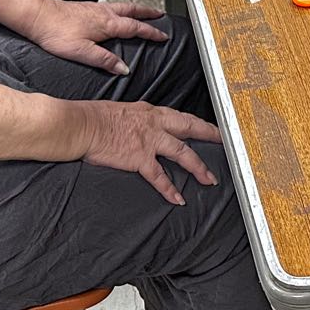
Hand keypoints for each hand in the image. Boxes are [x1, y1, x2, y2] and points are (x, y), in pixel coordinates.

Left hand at [25, 0, 167, 76]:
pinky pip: (112, 6)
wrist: (38, 15)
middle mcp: (104, 12)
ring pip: (123, 6)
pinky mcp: (86, 7)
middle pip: (133, 10)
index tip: (163, 35)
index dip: (151, 32)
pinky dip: (122, 9)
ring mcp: (95, 8)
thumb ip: (105, 60)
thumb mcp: (82, 52)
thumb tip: (124, 68)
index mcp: (107, 24)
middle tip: (160, 15)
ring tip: (144, 11)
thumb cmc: (56, 33)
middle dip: (148, 13)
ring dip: (137, 9)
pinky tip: (116, 13)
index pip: (135, 28)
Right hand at [76, 99, 221, 205]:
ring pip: (183, 153)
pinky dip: (170, 189)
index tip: (211, 128)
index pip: (181, 117)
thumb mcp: (123, 110)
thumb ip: (138, 119)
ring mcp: (149, 140)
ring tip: (209, 179)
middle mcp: (154, 123)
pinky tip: (178, 199)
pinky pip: (159, 177)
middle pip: (190, 128)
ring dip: (198, 167)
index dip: (198, 123)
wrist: (83, 125)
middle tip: (226, 143)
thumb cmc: (96, 117)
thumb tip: (143, 126)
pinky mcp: (139, 158)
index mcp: (151, 112)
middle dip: (210, 135)